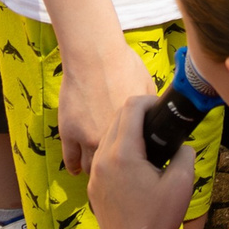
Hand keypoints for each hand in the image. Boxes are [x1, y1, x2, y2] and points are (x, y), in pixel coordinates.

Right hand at [59, 45, 156, 176]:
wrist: (94, 56)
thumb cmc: (123, 67)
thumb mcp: (148, 88)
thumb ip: (150, 110)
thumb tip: (159, 118)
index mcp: (133, 132)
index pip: (140, 158)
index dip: (140, 162)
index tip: (140, 165)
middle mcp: (109, 140)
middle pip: (115, 167)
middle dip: (118, 170)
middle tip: (119, 171)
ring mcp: (86, 138)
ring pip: (91, 167)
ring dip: (97, 169)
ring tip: (102, 171)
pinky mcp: (69, 133)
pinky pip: (70, 159)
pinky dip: (75, 167)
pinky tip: (78, 170)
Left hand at [86, 92, 201, 228]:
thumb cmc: (159, 218)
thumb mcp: (182, 182)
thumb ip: (184, 153)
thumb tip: (181, 143)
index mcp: (124, 154)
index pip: (131, 108)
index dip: (149, 100)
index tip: (162, 107)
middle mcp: (103, 158)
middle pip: (117, 117)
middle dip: (137, 112)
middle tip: (158, 120)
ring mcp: (95, 172)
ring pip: (107, 135)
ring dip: (126, 129)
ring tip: (148, 139)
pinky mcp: (93, 185)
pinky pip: (102, 154)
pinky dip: (117, 147)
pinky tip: (134, 160)